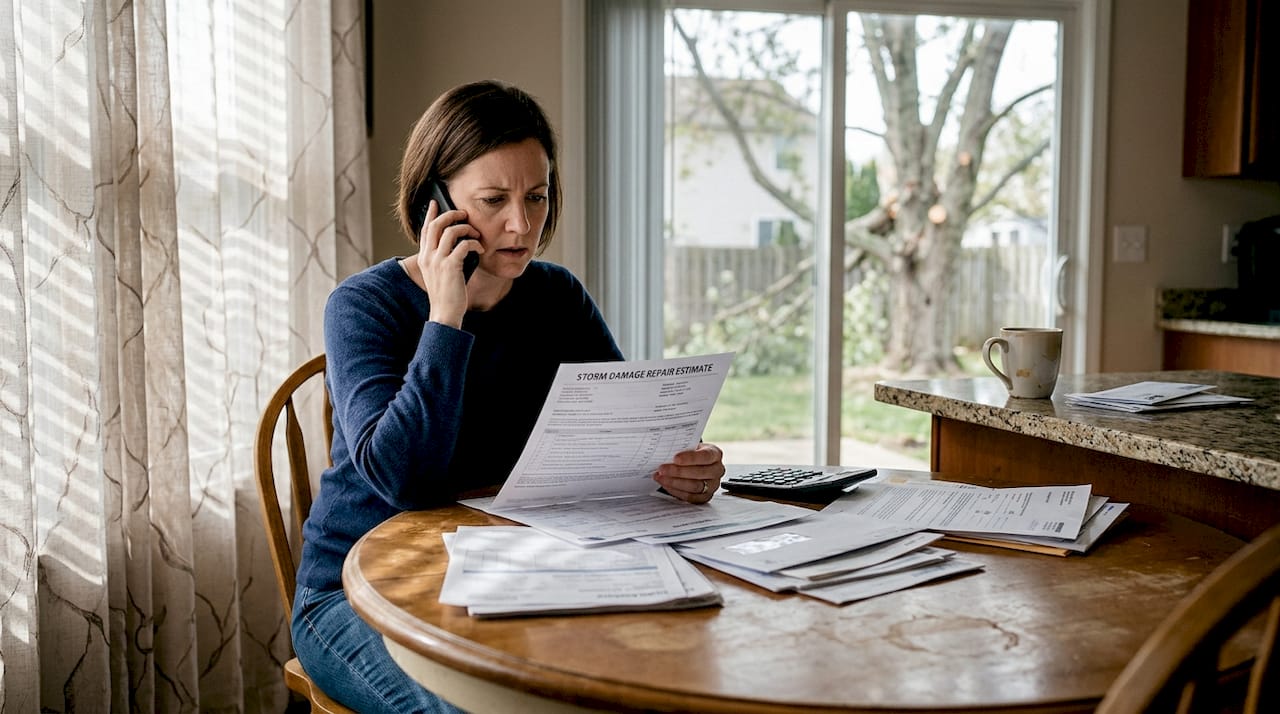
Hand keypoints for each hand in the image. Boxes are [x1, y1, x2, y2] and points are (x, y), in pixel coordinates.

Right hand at [415, 199, 481, 326]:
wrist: (445, 313)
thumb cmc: (447, 295)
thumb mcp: (439, 274)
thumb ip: (441, 258)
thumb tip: (456, 243)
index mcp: (424, 258)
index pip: (425, 229)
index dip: (430, 214)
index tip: (435, 203)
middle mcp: (428, 257)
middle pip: (437, 224)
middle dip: (452, 215)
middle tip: (464, 214)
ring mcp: (438, 261)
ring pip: (451, 231)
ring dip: (467, 229)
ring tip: (476, 234)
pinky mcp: (450, 267)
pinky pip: (463, 245)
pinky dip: (474, 244)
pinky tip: (480, 249)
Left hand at [653, 442, 723, 503]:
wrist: (694, 463)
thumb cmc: (691, 454)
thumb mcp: (688, 446)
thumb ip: (680, 448)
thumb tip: (663, 451)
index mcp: (715, 454)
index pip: (706, 456)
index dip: (690, 458)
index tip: (675, 458)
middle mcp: (717, 470)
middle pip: (699, 473)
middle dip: (678, 471)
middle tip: (662, 469)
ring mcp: (713, 485)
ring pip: (694, 486)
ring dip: (674, 482)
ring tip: (660, 477)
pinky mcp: (705, 497)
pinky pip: (690, 497)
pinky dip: (676, 491)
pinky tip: (666, 484)